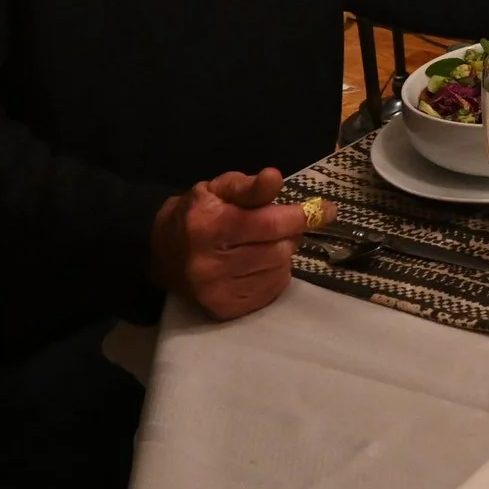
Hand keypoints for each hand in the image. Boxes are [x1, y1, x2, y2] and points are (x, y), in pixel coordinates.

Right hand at [149, 167, 307, 319]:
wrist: (161, 255)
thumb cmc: (197, 214)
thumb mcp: (217, 189)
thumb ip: (248, 186)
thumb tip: (274, 178)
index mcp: (210, 227)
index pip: (270, 224)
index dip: (303, 216)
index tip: (327, 210)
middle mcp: (211, 263)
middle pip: (279, 248)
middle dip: (290, 232)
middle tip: (282, 224)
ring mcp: (218, 291)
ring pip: (279, 269)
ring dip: (282, 253)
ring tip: (264, 243)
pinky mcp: (225, 309)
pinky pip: (271, 289)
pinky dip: (274, 273)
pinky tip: (259, 263)